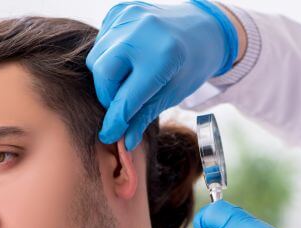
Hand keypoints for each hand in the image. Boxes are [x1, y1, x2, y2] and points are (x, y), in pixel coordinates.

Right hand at [87, 1, 237, 149]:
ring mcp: (129, 17)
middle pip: (103, 73)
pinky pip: (102, 41)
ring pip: (97, 58)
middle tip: (120, 105)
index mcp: (163, 56)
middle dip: (107, 95)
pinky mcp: (121, 10)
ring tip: (127, 81)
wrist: (202, 28)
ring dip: (106, 77)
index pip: (127, 97)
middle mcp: (142, 32)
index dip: (116, 120)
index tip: (109, 135)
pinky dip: (109, 56)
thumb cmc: (190, 64)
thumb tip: (124, 141)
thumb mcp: (173, 93)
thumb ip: (145, 115)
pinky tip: (128, 59)